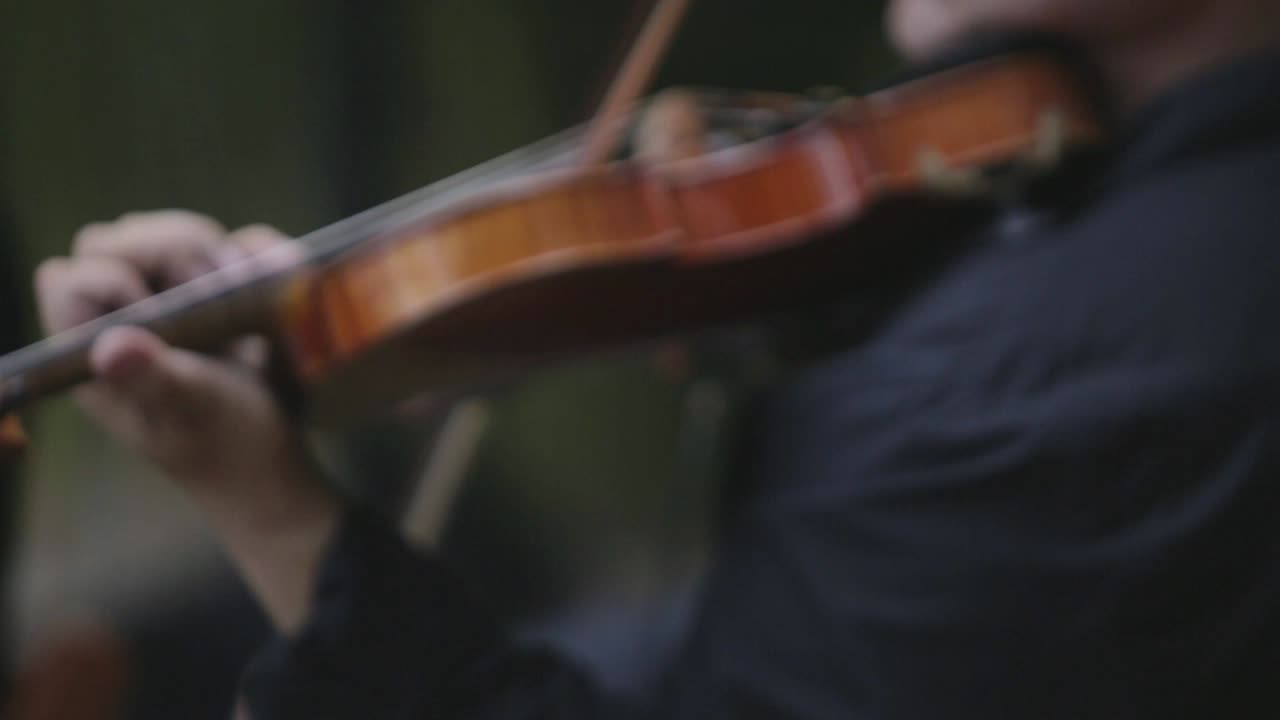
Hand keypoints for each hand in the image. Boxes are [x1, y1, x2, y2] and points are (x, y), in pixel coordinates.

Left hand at [34, 209, 339, 632]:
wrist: (276, 467)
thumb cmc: (225, 447)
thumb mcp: (189, 413)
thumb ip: (150, 378)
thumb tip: (110, 347)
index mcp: (91, 351)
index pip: (72, 280)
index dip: (109, 275)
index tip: (157, 303)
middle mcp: (122, 320)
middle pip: (117, 241)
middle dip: (170, 248)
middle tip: (214, 285)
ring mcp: (169, 303)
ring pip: (166, 234)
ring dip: (209, 249)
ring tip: (240, 285)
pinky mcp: (213, 297)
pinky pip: (220, 247)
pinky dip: (248, 252)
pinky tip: (265, 277)